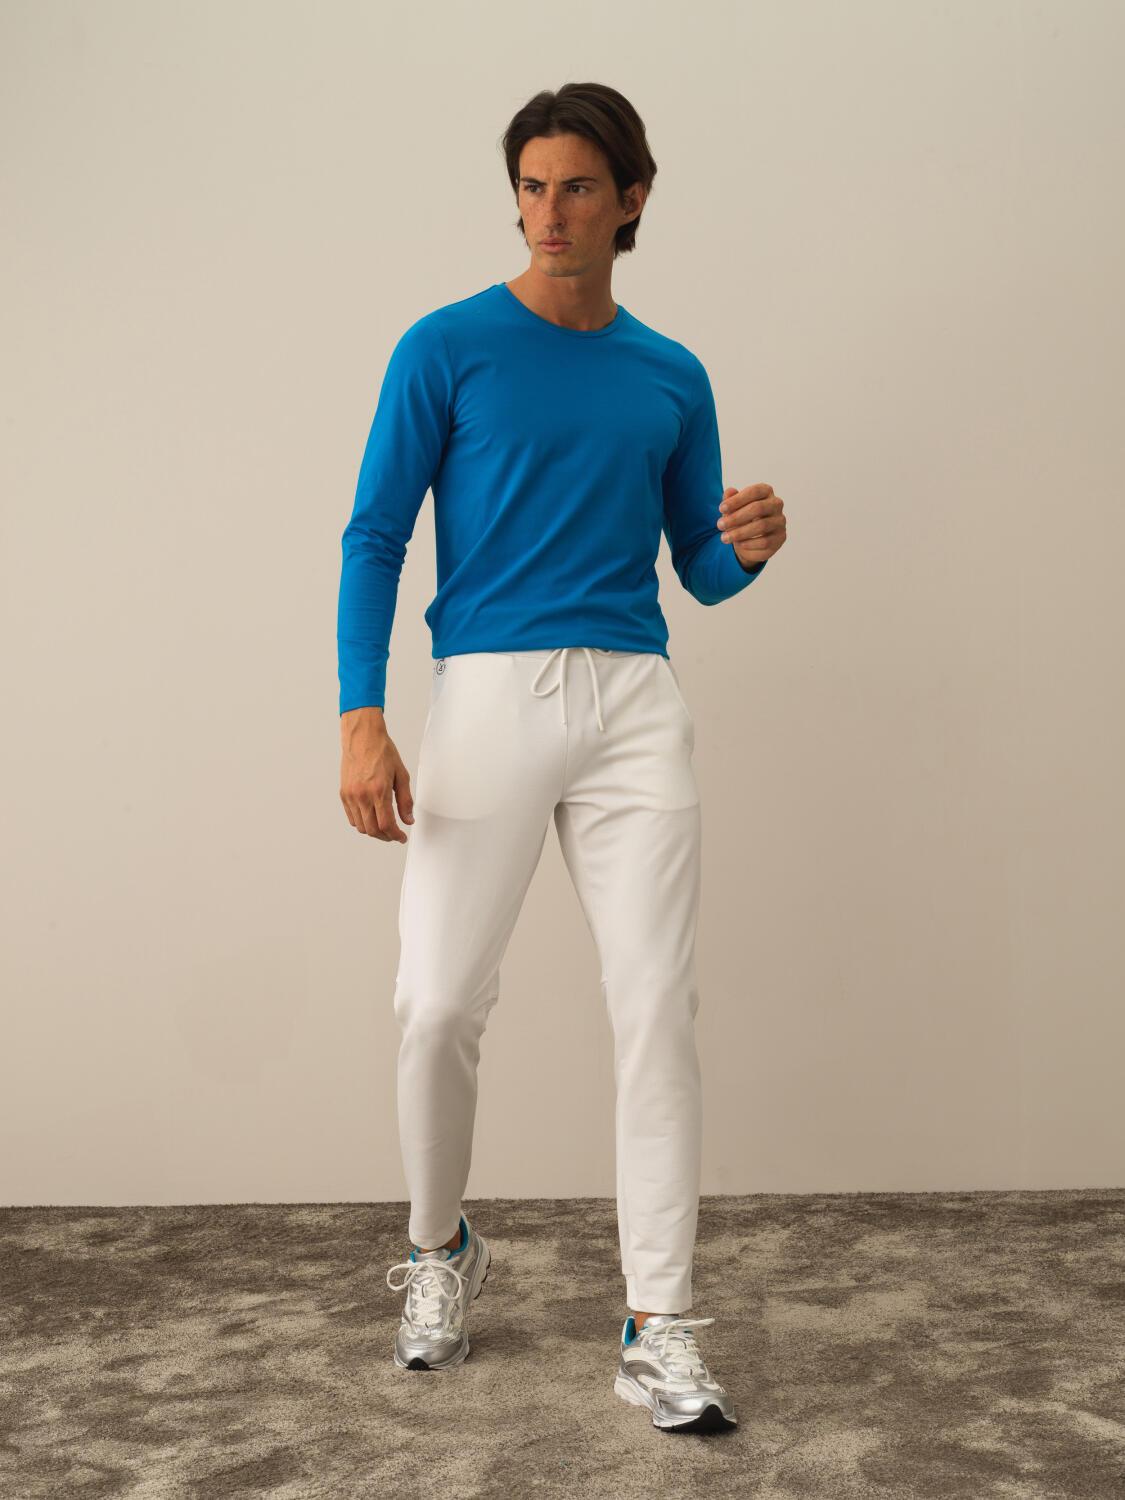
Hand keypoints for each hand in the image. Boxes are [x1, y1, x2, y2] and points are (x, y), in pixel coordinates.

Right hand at [340, 710, 414, 841]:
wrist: (362, 737)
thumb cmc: (382, 752)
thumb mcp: (401, 775)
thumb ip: (405, 800)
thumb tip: (408, 819)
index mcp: (378, 790)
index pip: (386, 824)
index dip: (395, 835)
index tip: (401, 837)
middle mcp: (362, 795)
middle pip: (372, 830)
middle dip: (386, 837)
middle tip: (394, 834)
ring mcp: (351, 795)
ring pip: (361, 826)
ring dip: (373, 832)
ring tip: (384, 827)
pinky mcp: (344, 793)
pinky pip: (352, 817)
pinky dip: (362, 823)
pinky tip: (371, 818)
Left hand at [716, 483, 786, 566]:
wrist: (750, 541)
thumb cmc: (741, 519)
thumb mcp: (732, 509)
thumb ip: (730, 500)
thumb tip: (729, 492)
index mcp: (766, 492)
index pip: (754, 491)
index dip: (737, 500)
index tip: (721, 509)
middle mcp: (776, 504)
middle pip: (758, 508)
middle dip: (736, 517)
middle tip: (720, 525)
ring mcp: (780, 521)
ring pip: (761, 526)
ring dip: (740, 532)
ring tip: (724, 537)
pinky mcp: (781, 537)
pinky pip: (765, 541)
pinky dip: (749, 543)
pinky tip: (739, 544)